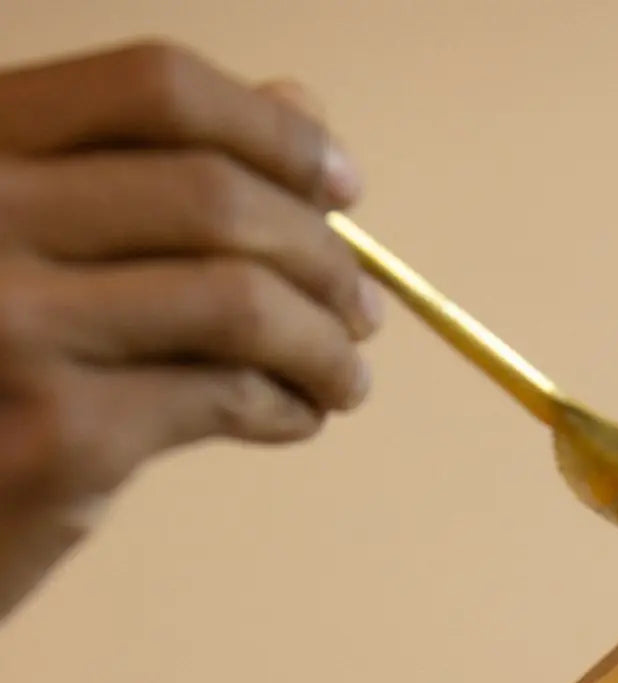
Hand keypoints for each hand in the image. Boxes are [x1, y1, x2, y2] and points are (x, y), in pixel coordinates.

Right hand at [0, 41, 382, 618]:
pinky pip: (228, 396)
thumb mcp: (27, 243)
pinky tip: (298, 415)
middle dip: (322, 258)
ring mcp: (14, 325)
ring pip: (239, 302)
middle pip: (215, 198)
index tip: (346, 187)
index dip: (275, 135)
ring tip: (347, 376)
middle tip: (363, 309)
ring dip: (324, 344)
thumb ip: (151, 173)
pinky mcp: (60, 436)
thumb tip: (304, 104)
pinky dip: (290, 407)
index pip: (155, 90)